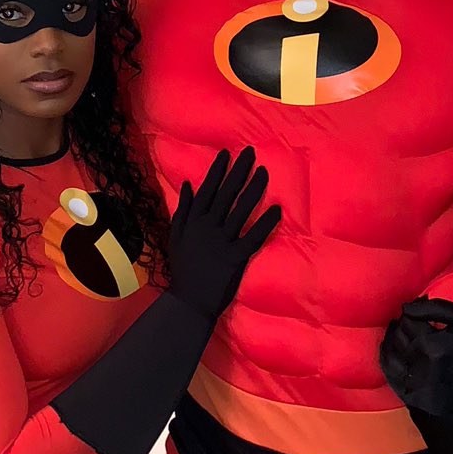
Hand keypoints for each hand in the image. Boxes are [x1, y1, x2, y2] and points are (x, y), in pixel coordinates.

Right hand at [168, 148, 281, 318]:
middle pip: (226, 193)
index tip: (227, 153)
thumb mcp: (176, 236)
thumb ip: (182, 210)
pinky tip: (277, 210)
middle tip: (250, 152)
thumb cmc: (183, 269)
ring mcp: (222, 242)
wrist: (189, 301)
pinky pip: (253, 237)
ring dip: (253, 189)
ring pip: (240, 210)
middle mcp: (208, 227)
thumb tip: (187, 185)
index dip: (218, 170)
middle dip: (238, 171)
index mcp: (193, 221)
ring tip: (264, 172)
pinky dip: (265, 223)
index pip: (208, 189)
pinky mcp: (236, 258)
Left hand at [380, 297, 452, 413]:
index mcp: (433, 347)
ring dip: (389, 352)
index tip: (408, 314)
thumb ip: (433, 309)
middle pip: (397, 346)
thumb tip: (404, 307)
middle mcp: (426, 371)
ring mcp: (427, 391)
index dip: (405, 317)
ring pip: (393, 368)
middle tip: (397, 326)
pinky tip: (396, 365)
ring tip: (392, 343)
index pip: (406, 326)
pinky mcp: (430, 404)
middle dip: (396, 332)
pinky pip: (401, 389)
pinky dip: (394, 375)